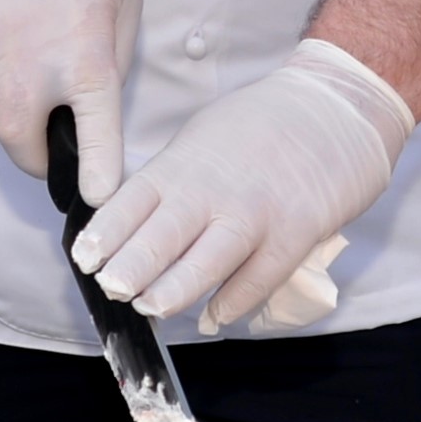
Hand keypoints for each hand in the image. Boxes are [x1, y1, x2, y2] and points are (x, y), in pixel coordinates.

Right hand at [0, 0, 138, 197]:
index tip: (97, 201)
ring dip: (17, 111)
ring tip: (34, 62)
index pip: (94, 138)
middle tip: (55, 136)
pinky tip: (8, 34)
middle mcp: (28, 69)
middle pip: (23, 149)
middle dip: (38, 155)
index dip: (98, 176)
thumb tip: (93, 106)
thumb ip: (111, 61)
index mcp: (82, 58)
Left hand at [74, 39, 415, 332]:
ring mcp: (256, 214)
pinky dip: (232, 303)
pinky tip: (213, 316)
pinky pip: (257, 279)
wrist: (336, 106)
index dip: (104, 233)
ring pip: (206, 264)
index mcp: (184, 163)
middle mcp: (214, 189)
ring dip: (173, 292)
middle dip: (130, 268)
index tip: (83, 258)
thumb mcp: (201, 137)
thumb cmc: (261, 125)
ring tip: (151, 308)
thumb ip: (171, 182)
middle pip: (162, 237)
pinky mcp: (295, 233)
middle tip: (112, 289)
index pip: (131, 201)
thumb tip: (131, 228)